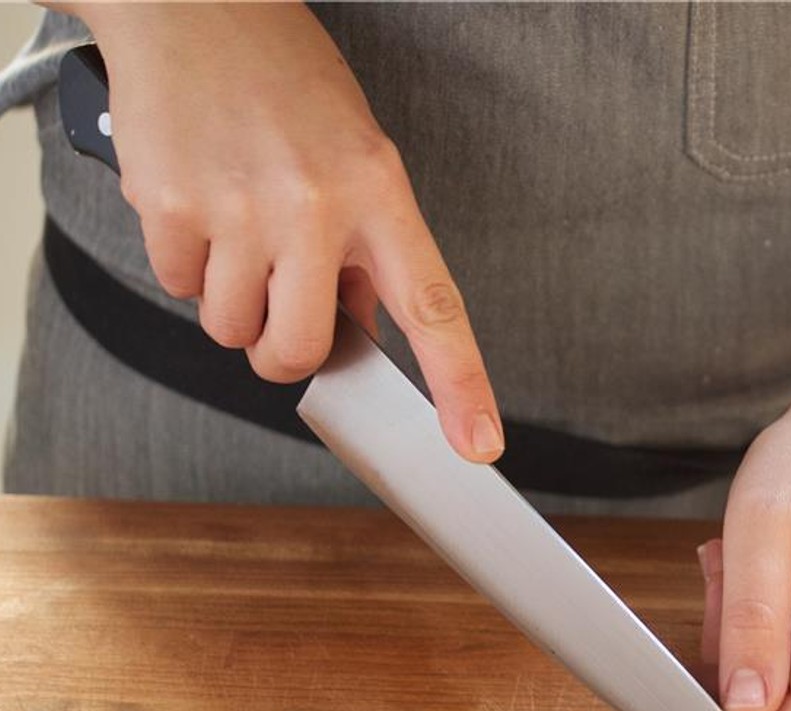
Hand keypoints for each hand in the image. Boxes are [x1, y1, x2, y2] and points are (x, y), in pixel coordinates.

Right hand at [74, 2, 502, 460]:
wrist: (190, 5)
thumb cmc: (285, 80)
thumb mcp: (358, 154)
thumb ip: (366, 248)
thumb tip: (359, 328)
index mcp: (379, 192)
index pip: (433, 309)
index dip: (460, 387)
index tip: (477, 445)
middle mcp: (315, 207)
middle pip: (302, 350)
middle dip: (287, 350)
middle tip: (281, 303)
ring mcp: (240, 209)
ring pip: (233, 332)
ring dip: (233, 303)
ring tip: (238, 229)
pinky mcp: (171, 207)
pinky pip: (180, 289)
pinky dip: (187, 266)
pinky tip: (200, 207)